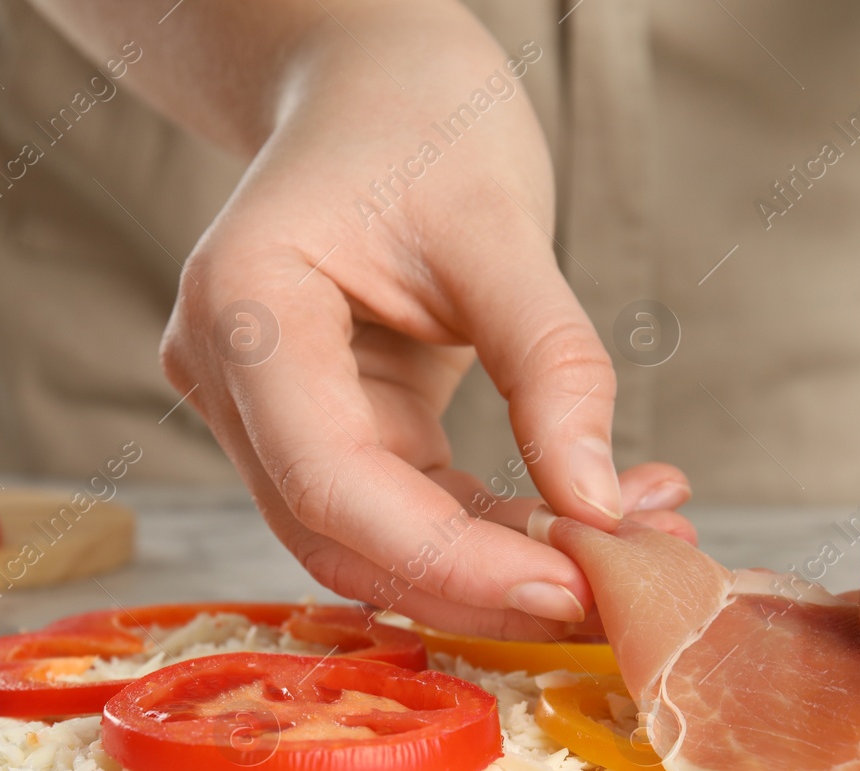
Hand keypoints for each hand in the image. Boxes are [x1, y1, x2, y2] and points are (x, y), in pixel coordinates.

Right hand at [158, 3, 682, 637]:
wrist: (371, 83)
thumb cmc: (421, 114)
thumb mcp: (501, 222)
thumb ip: (551, 365)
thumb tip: (598, 508)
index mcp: (246, 306)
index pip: (329, 482)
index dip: (448, 559)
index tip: (571, 588)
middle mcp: (230, 373)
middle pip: (342, 536)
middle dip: (481, 585)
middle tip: (616, 597)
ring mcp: (264, 409)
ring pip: (374, 541)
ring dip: (500, 567)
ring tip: (629, 549)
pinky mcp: (321, 424)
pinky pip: (405, 506)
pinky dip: (494, 527)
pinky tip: (590, 513)